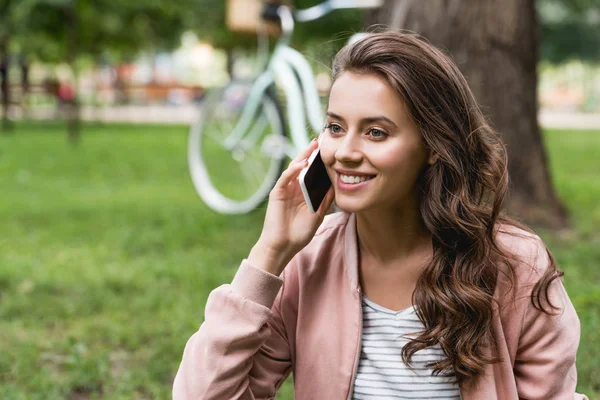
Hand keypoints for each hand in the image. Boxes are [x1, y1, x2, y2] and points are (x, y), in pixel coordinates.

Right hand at [248, 139, 334, 275]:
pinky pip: (284, 178)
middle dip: (311, 153)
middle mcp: (293, 188)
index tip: (330, 150)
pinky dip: (292, 171)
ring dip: (303, 157)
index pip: (311, 173)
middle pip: (303, 166)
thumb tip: (336, 185)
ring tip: (313, 146)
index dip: (319, 162)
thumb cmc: (298, 234)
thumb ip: (325, 200)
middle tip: (321, 140)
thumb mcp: (317, 214)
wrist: (283, 247)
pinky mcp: (277, 194)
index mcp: (303, 193)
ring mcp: (284, 190)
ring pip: (294, 169)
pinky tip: (302, 164)